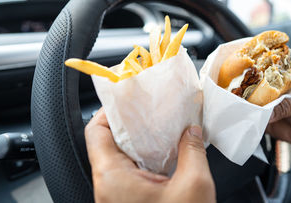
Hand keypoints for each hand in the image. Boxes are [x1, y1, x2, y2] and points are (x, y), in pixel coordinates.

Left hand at [85, 109, 215, 202]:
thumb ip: (193, 150)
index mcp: (113, 177)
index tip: (129, 98)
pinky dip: (146, 159)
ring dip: (141, 141)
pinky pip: (131, 173)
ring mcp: (116, 196)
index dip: (111, 110)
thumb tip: (193, 131)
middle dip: (132, 123)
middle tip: (152, 110)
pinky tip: (167, 153)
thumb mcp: (194, 186)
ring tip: (162, 127)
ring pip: (121, 157)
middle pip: (108, 142)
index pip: (96, 131)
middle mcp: (108, 186)